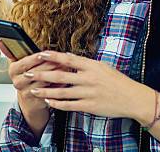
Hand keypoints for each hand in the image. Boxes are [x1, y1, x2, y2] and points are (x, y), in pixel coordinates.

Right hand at [0, 40, 58, 135]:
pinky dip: (59, 83)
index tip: (45, 52)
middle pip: (36, 71)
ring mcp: (27, 92)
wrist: (30, 99)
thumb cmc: (27, 76)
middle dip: (50, 63)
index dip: (36, 57)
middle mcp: (18, 82)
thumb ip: (13, 51)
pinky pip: (50, 90)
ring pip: (45, 81)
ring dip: (57, 73)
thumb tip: (0, 41)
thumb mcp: (20, 63)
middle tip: (62, 58)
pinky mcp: (37, 100)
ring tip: (67, 66)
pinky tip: (66, 78)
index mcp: (13, 70)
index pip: (25, 62)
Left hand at [27, 51, 147, 119]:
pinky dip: (57, 104)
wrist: (132, 97)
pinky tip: (48, 102)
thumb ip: (86, 64)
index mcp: (92, 66)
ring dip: (45, 91)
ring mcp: (88, 93)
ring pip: (61, 92)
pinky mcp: (89, 106)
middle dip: (42, 74)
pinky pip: (69, 105)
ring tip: (33, 90)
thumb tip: (70, 58)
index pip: (68, 59)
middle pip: (60, 75)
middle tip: (28, 73)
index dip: (52, 56)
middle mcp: (88, 78)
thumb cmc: (117, 81)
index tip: (39, 54)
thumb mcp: (103, 67)